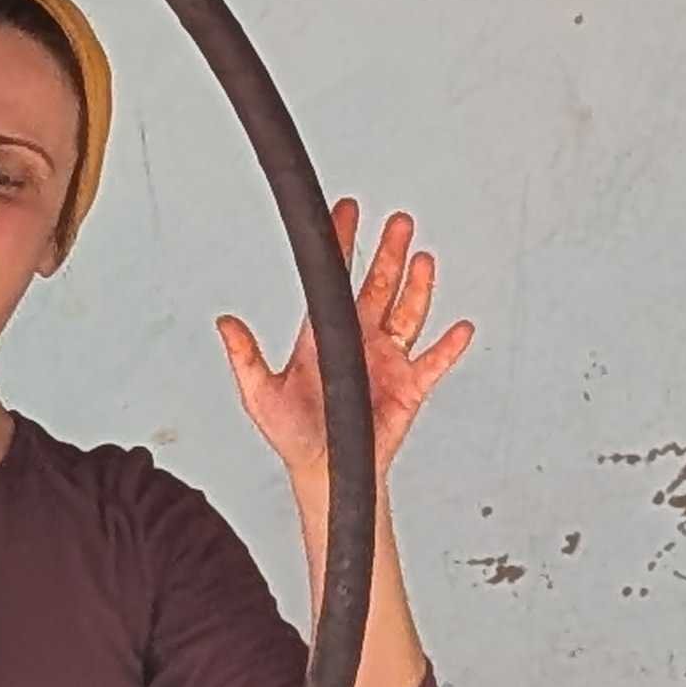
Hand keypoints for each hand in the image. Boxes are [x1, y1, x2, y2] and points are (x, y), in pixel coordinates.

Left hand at [216, 200, 471, 491]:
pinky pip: (434, 362)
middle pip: (378, 287)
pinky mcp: (409, 387)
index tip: (346, 212)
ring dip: (418, 286)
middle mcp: (358, 342)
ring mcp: (386, 362)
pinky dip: (450, 346)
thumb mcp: (260, 394)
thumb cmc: (295, 436)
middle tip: (398, 221)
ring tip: (422, 257)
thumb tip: (225, 323)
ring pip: (408, 313)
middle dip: (388, 253)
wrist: (325, 474)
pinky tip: (461, 327)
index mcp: (324, 337)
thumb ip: (245, 357)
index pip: (335, 281)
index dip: (341, 245)